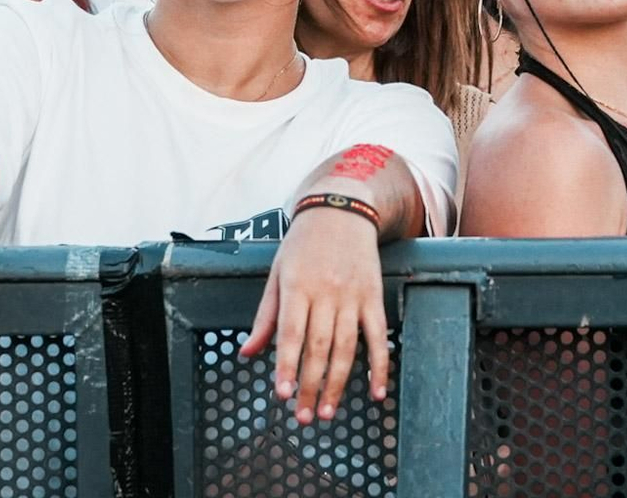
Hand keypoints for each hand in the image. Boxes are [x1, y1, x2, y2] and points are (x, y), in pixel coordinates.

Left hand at [240, 208, 387, 424]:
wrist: (341, 210)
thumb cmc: (303, 244)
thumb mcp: (277, 273)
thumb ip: (266, 316)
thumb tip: (248, 352)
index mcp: (297, 286)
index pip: (290, 333)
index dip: (286, 365)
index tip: (281, 393)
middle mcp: (326, 292)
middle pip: (318, 347)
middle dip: (310, 384)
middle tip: (303, 417)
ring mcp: (353, 296)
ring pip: (347, 347)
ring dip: (338, 383)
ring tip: (326, 411)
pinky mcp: (373, 297)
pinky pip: (378, 337)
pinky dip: (379, 366)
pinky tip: (376, 390)